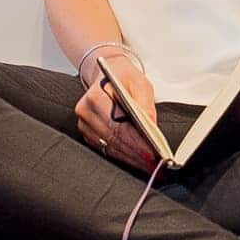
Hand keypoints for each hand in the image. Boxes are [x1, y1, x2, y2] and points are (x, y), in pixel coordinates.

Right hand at [75, 56, 159, 170]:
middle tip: (154, 164)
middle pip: (114, 139)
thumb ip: (145, 105)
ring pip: (110, 147)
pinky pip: (106, 149)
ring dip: (130, 158)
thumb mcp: (140, 84)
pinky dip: (123, 156)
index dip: (136, 142)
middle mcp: (86, 111)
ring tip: (149, 165)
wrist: (108, 73)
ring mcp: (84, 124)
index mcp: (96, 96)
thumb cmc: (124, 78)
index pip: (118, 125)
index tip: (152, 153)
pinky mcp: (87, 133)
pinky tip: (136, 160)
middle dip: (136, 154)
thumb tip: (151, 128)